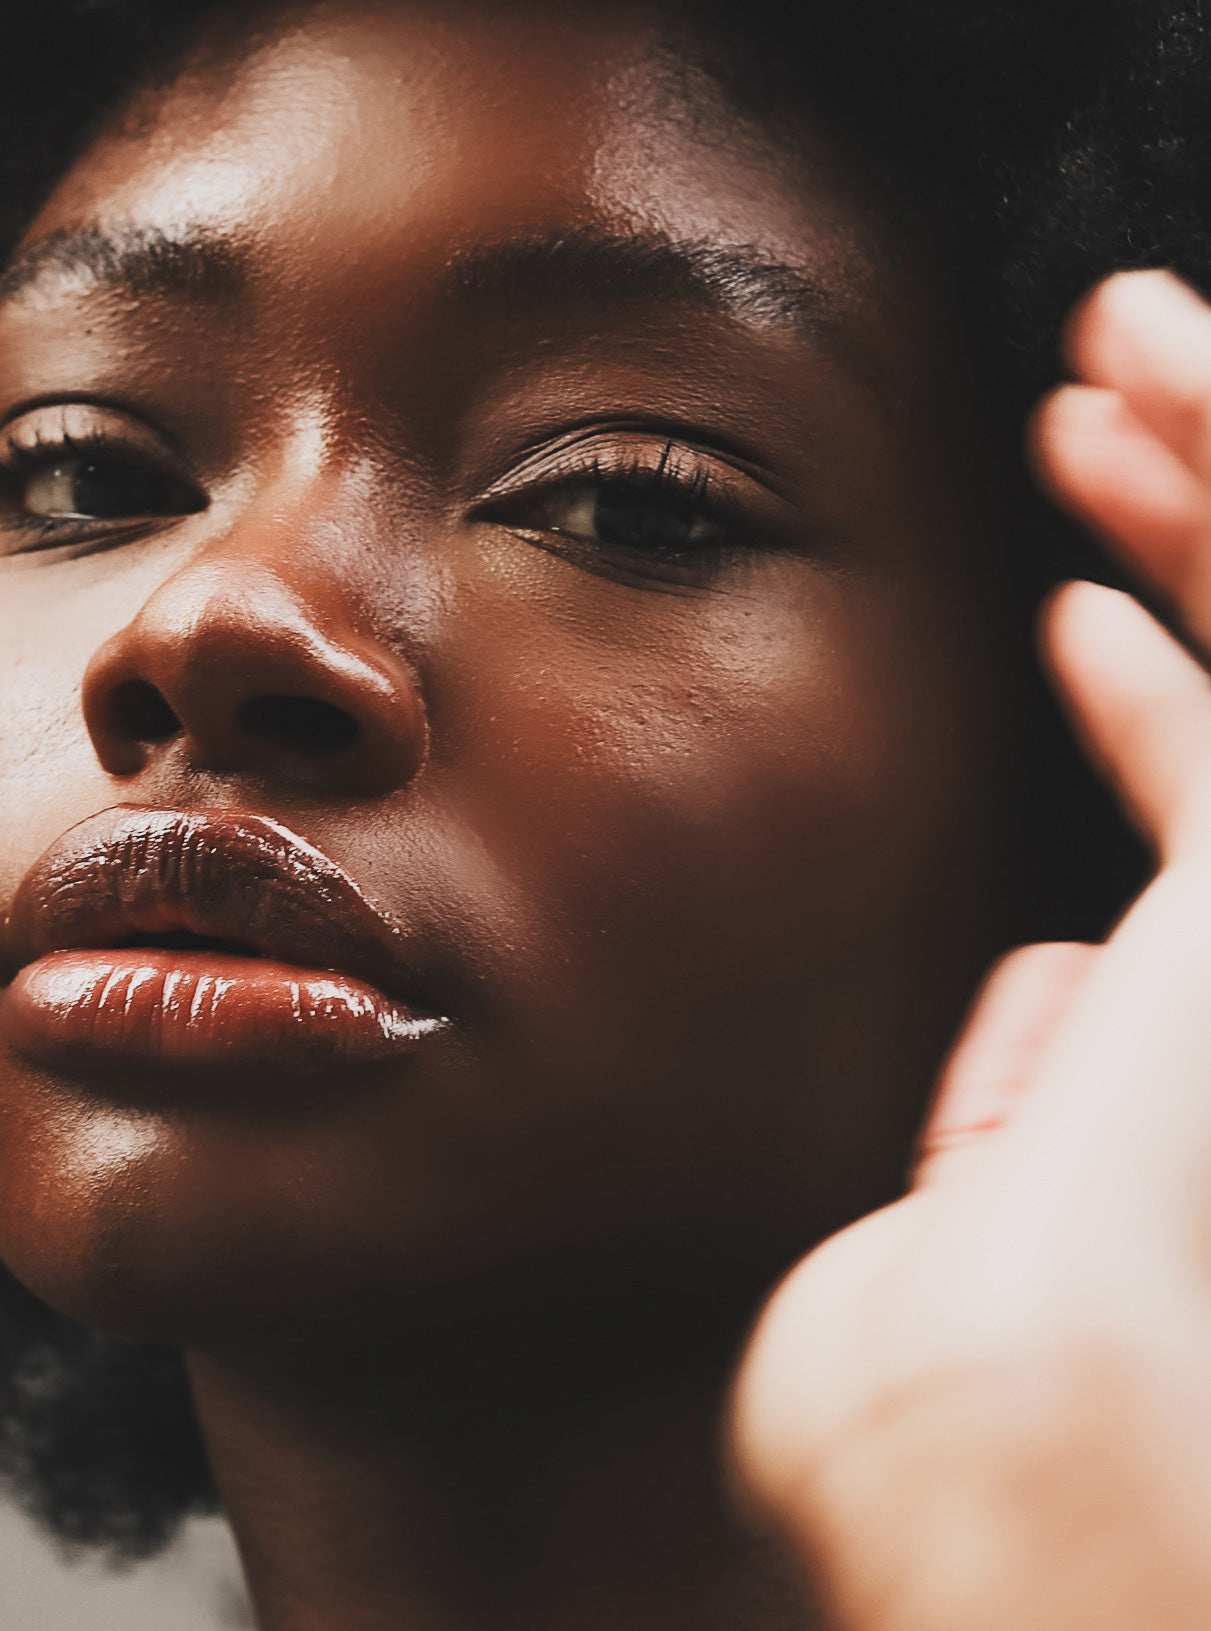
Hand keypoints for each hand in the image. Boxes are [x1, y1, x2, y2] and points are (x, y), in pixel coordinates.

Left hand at [730, 271, 1210, 1630]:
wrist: (1032, 1512)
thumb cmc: (961, 1451)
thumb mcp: (945, 1257)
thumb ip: (1016, 1113)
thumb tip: (1043, 987)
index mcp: (1188, 1042)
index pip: (1206, 818)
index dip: (1159, 690)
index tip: (1066, 600)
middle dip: (1194, 507)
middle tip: (1103, 380)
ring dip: (1204, 476)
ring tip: (1114, 350)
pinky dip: (1199, 556)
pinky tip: (1108, 489)